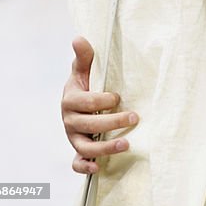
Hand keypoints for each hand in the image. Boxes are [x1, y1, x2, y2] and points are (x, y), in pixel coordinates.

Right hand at [61, 37, 137, 173]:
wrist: (77, 104)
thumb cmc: (84, 85)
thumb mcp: (83, 70)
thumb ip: (84, 57)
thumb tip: (79, 38)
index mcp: (70, 100)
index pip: (86, 102)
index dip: (102, 100)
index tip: (118, 97)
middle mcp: (70, 120)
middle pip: (88, 125)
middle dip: (112, 122)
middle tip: (135, 117)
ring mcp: (73, 137)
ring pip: (85, 146)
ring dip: (105, 147)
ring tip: (127, 144)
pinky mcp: (78, 150)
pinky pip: (77, 163)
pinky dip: (85, 167)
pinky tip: (98, 167)